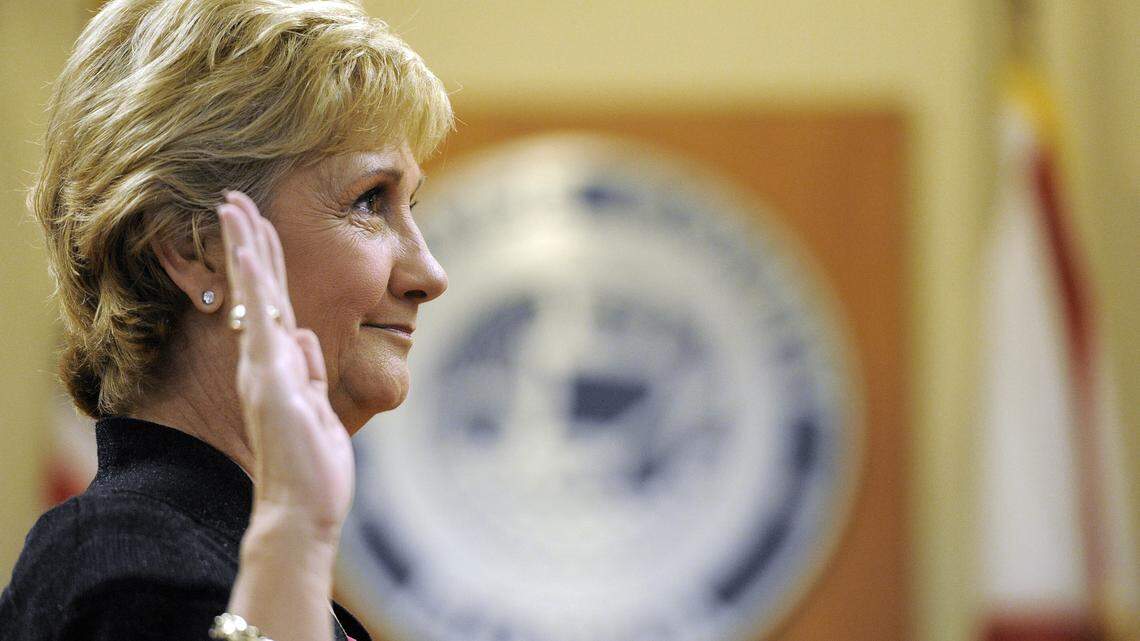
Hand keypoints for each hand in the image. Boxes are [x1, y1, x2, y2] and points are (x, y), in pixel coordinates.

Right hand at [217, 191, 353, 542]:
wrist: (298, 510)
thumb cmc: (311, 466)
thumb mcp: (317, 407)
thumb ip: (309, 371)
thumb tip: (308, 337)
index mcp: (279, 366)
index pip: (272, 303)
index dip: (266, 264)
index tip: (258, 225)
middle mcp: (264, 362)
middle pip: (257, 290)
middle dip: (247, 242)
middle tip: (234, 199)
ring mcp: (264, 368)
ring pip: (253, 297)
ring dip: (245, 250)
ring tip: (234, 207)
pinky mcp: (270, 380)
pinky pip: (261, 323)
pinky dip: (253, 286)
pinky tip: (249, 252)